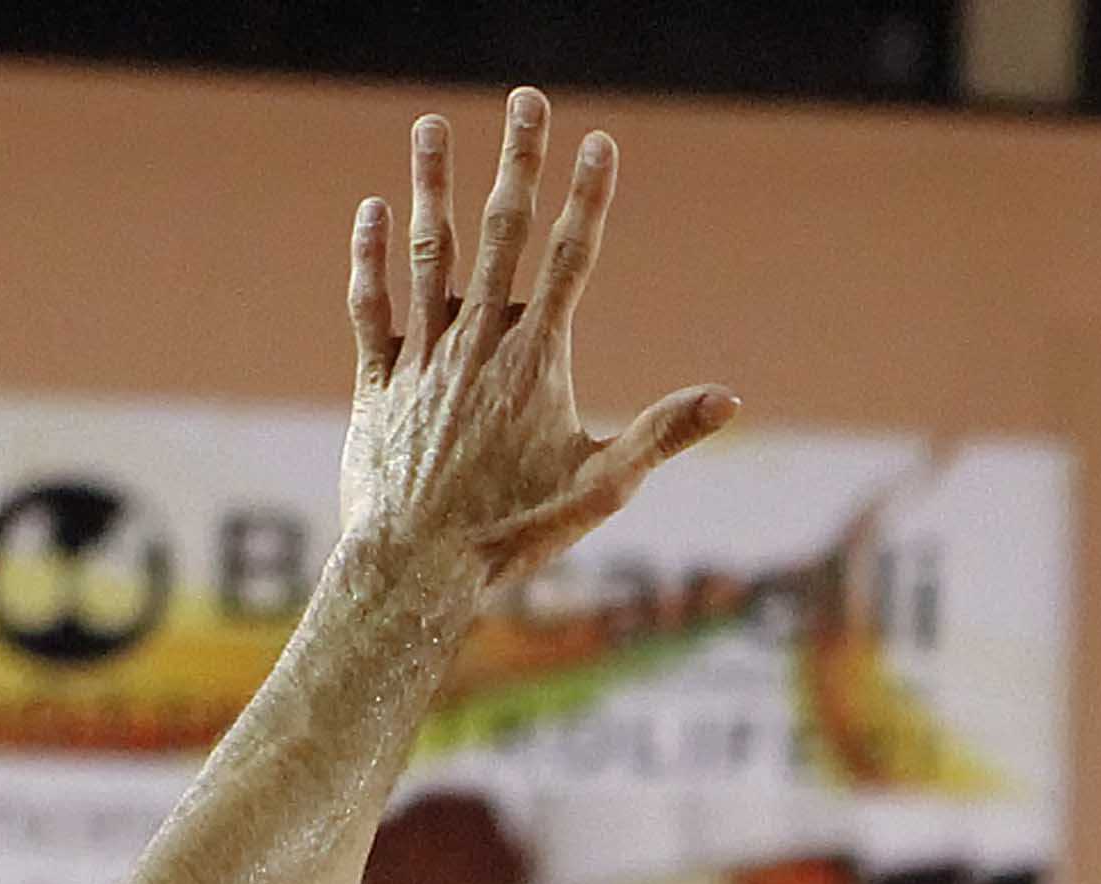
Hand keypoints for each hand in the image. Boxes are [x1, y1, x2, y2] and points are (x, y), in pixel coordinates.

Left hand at [339, 90, 740, 592]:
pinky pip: (372, 307)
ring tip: (431, 125)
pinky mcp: (376, 383)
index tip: (599, 143)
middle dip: (518, 162)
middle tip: (526, 100)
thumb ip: (662, 433)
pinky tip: (374, 210)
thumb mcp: (603, 488)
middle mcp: (477, 344)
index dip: (587, 197)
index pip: (571, 259)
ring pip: (429, 253)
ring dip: (431, 185)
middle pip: (503, 233)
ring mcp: (422, 358)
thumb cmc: (516, 534)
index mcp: (536, 361)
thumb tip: (729, 399)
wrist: (416, 566)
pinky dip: (371, 256)